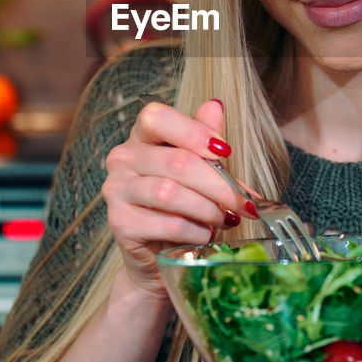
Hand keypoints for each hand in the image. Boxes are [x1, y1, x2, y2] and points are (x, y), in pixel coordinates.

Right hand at [102, 98, 253, 298]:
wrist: (158, 256)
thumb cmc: (182, 206)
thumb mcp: (200, 169)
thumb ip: (205, 139)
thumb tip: (216, 105)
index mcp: (141, 137)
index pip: (157, 117)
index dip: (194, 131)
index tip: (226, 151)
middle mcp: (122, 159)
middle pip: (177, 162)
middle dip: (219, 185)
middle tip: (245, 204)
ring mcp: (116, 190)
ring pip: (171, 193)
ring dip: (208, 209)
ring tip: (224, 219)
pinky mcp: (120, 223)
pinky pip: (168, 223)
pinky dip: (196, 231)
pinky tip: (206, 235)